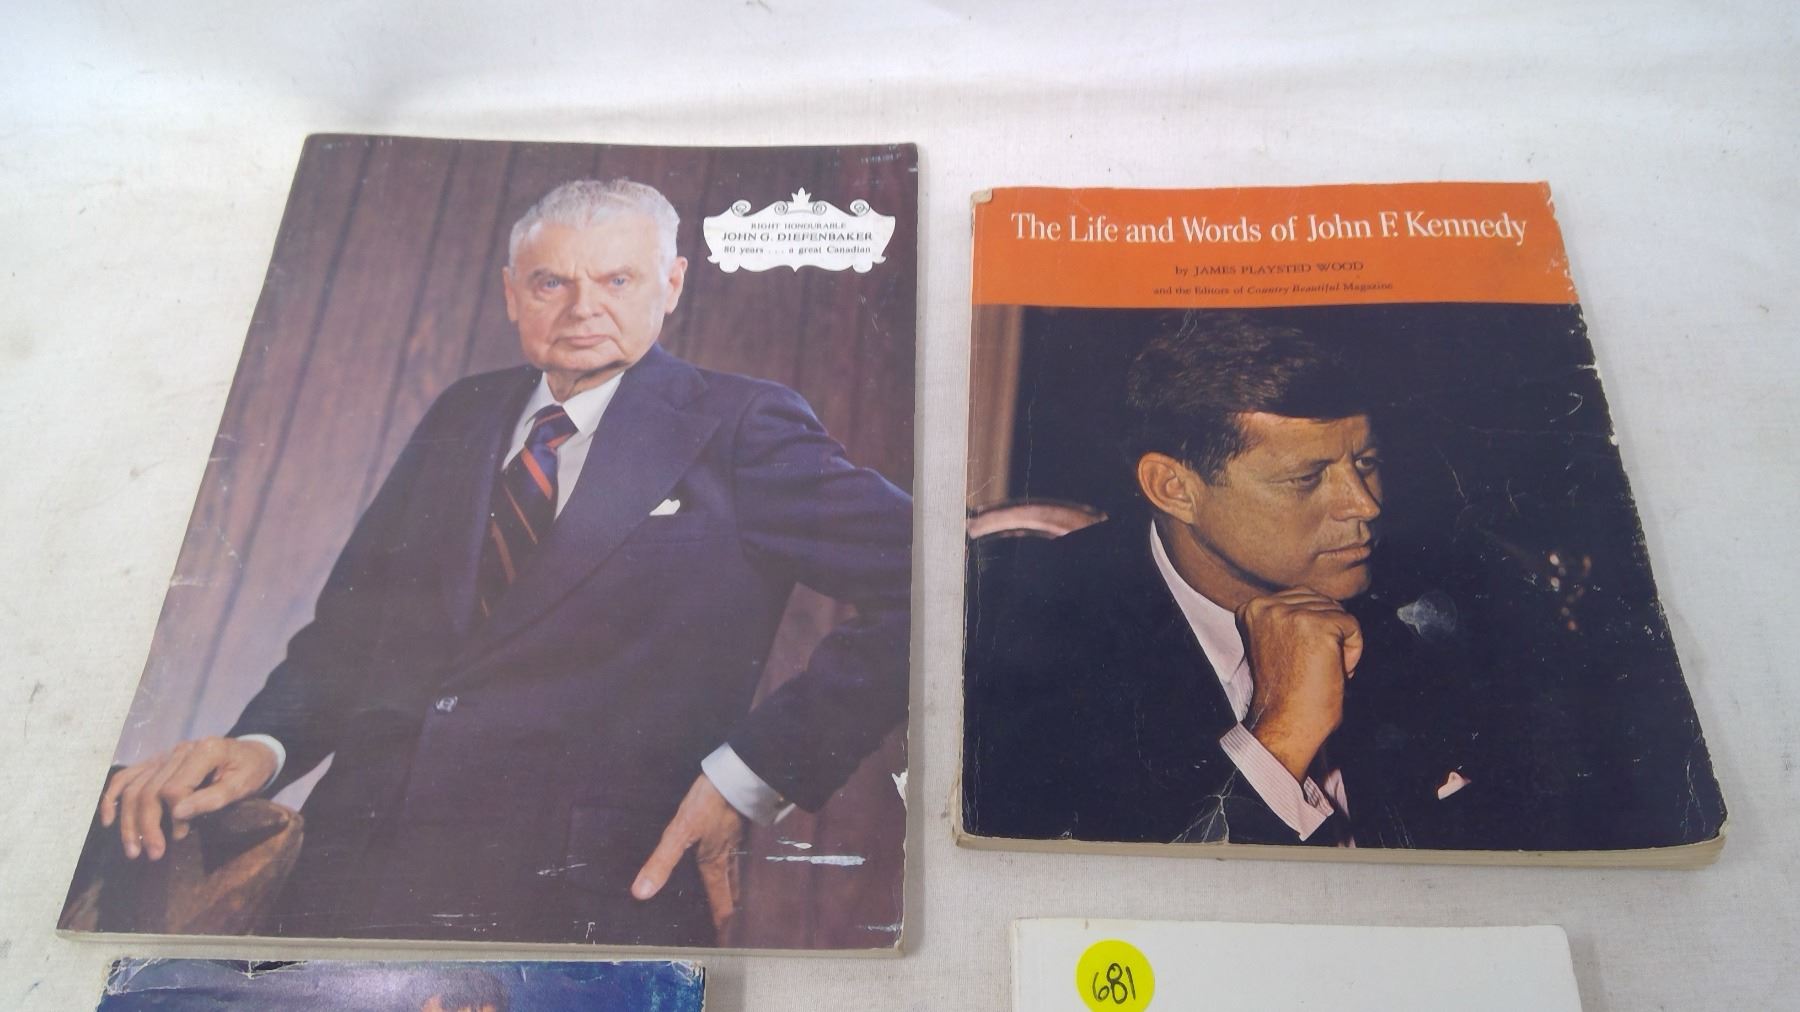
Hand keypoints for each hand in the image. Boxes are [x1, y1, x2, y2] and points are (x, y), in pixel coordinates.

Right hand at [97, 736, 276, 860]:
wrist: (252, 753)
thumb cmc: (251, 771)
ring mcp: (164, 755)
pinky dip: (112, 798)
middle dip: (146, 826)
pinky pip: (126, 776)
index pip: (174, 788)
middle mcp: (179, 750)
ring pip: (133, 788)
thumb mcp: (242, 786)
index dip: (175, 817)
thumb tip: (178, 814)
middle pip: (149, 790)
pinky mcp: (155, 762)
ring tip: (133, 850)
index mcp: (204, 751)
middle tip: (152, 855)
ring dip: (128, 821)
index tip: (181, 836)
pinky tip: (108, 821)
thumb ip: (212, 798)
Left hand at [632, 774, 745, 937]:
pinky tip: (731, 847)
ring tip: (735, 890)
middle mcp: (727, 851)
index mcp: (713, 860)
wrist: (737, 772)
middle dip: (731, 902)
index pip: (719, 896)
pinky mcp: (737, 818)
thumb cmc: (710, 802)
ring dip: (735, 880)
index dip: (720, 917)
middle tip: (731, 918)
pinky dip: (735, 854)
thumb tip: (642, 893)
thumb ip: (662, 862)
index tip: (723, 935)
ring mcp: (734, 834)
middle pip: (731, 884)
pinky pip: (736, 844)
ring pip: (736, 864)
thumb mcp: (680, 832)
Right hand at [1237, 588, 1364, 779]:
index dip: (1311, 629)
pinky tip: (1333, 671)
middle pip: (1322, 602)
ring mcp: (1292, 614)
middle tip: (1311, 667)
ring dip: (1339, 644)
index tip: (1298, 658)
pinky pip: (1352, 627)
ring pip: (1338, 613)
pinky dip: (1352, 652)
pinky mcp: (1318, 626)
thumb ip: (1287, 617)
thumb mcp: (1275, 641)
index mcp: (1252, 608)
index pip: (1302, 598)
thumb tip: (1322, 602)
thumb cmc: (1284, 691)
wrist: (1285, 723)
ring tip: (1319, 670)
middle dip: (1327, 634)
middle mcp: (1268, 605)